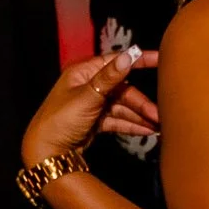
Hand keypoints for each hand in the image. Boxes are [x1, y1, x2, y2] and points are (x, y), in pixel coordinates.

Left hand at [22, 46, 160, 167]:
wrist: (47, 152)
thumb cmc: (60, 120)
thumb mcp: (87, 96)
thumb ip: (110, 77)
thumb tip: (130, 55)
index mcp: (83, 73)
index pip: (115, 62)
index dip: (139, 60)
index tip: (161, 59)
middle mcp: (89, 86)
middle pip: (123, 89)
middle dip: (141, 102)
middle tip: (159, 113)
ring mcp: (93, 104)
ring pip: (123, 106)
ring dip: (140, 115)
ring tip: (158, 125)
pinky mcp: (96, 121)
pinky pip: (118, 120)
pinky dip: (132, 125)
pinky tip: (148, 131)